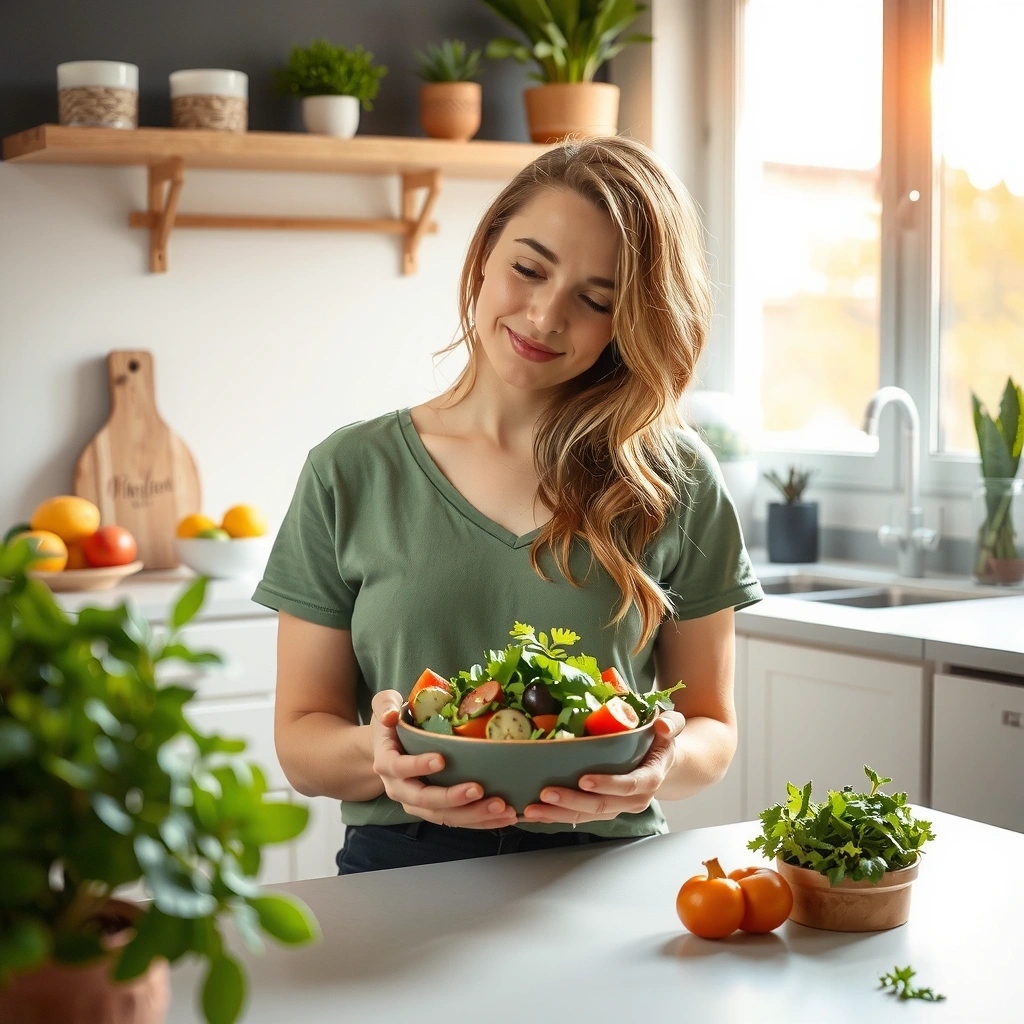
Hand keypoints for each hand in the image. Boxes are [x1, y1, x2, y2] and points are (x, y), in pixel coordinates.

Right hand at [370, 690, 517, 828]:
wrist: (388, 748)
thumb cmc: (392, 723)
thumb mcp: (384, 705)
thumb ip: (385, 705)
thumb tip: (390, 716)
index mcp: (387, 762)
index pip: (399, 767)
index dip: (418, 766)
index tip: (441, 759)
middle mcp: (399, 788)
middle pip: (424, 800)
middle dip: (452, 798)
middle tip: (479, 789)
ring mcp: (416, 803)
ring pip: (443, 816)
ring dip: (473, 815)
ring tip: (501, 808)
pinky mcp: (435, 810)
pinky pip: (457, 820)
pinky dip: (481, 821)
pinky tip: (503, 816)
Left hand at [520, 710, 686, 825]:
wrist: (664, 763)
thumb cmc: (661, 741)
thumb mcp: (671, 728)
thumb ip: (670, 724)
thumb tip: (661, 723)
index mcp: (650, 779)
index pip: (629, 785)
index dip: (607, 784)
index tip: (584, 780)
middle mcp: (634, 800)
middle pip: (602, 805)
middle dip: (572, 801)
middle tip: (545, 793)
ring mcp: (617, 807)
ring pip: (587, 816)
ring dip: (558, 814)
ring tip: (532, 809)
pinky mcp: (603, 809)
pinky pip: (580, 816)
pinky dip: (556, 816)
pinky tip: (534, 814)